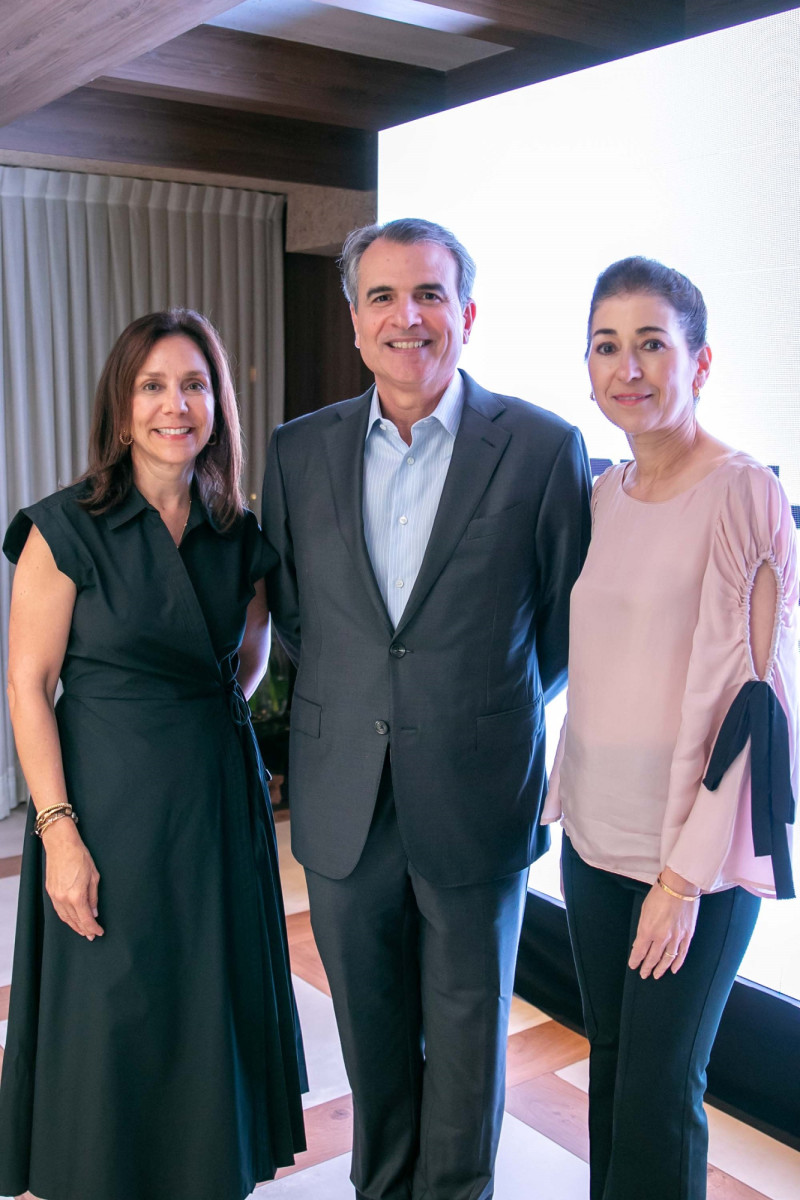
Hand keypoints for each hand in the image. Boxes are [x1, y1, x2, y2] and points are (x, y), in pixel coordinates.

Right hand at [41, 818, 103, 939]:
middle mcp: (63, 899)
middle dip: (84, 930)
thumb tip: (94, 912)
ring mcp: (55, 896)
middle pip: (74, 921)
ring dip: (74, 926)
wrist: (61, 844)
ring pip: (64, 918)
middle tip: (91, 936)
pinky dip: (66, 917)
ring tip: (82, 931)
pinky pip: (58, 910)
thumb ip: (93, 897)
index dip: (93, 928)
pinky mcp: (50, 891)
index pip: (86, 919)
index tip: (99, 932)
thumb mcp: (94, 876)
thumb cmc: (80, 856)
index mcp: (76, 896)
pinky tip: (71, 919)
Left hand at [629, 872, 698, 979]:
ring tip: (656, 975)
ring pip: (667, 959)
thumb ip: (643, 928)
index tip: (633, 965)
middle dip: (646, 967)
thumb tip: (641, 941)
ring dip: (660, 968)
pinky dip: (677, 963)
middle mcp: (662, 937)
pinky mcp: (687, 935)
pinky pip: (682, 953)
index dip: (635, 960)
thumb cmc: (659, 895)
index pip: (639, 951)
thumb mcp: (644, 910)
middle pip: (652, 958)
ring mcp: (676, 937)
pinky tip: (673, 970)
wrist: (679, 886)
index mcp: (648, 929)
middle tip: (643, 974)